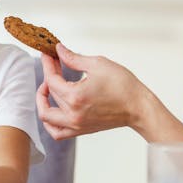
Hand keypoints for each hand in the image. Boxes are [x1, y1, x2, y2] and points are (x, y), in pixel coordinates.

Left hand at [36, 43, 150, 139]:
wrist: (139, 107)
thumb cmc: (123, 86)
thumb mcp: (98, 64)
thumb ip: (73, 58)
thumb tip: (60, 50)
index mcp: (75, 97)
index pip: (51, 79)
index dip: (48, 64)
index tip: (48, 54)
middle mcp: (73, 114)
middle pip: (50, 94)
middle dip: (49, 75)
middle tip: (54, 63)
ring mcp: (76, 125)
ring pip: (47, 117)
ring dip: (43, 101)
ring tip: (48, 88)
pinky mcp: (81, 130)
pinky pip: (57, 132)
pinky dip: (50, 122)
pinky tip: (53, 109)